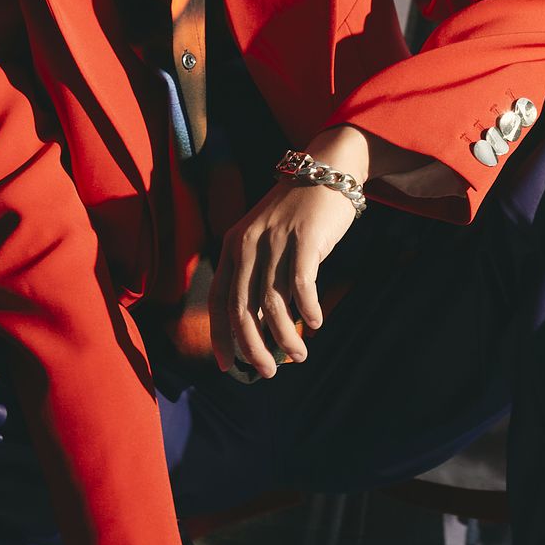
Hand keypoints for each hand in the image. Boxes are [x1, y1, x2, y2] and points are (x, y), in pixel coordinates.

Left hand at [208, 177, 358, 377]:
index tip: (228, 366)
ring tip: (299, 355)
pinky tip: (315, 323)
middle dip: (252, 347)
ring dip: (285, 336)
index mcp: (233, 246)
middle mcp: (248, 244)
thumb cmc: (297, 216)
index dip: (221, 336)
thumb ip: (260, 278)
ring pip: (272, 302)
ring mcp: (275, 241)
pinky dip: (308, 309)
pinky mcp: (304, 239)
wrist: (325, 172)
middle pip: (242, 308)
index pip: (219, 299)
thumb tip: (262, 329)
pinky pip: (301, 284)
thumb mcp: (267, 241)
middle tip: (267, 372)